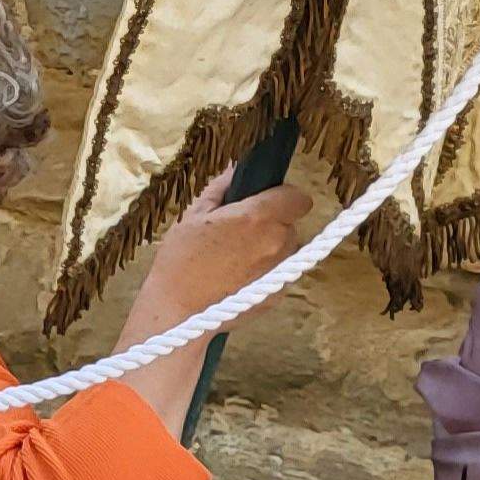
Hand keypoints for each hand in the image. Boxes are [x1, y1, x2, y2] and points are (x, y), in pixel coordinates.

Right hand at [126, 167, 311, 333]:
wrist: (181, 312)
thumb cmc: (181, 259)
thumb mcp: (194, 215)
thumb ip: (221, 188)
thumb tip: (238, 168)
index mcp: (259, 217)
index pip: (299, 197)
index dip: (283, 196)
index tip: (264, 201)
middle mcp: (279, 242)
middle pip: (291, 223)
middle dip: (271, 222)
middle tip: (238, 231)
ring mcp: (282, 270)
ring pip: (287, 247)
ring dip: (271, 247)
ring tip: (236, 257)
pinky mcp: (280, 293)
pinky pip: (280, 271)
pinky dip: (266, 270)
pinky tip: (238, 277)